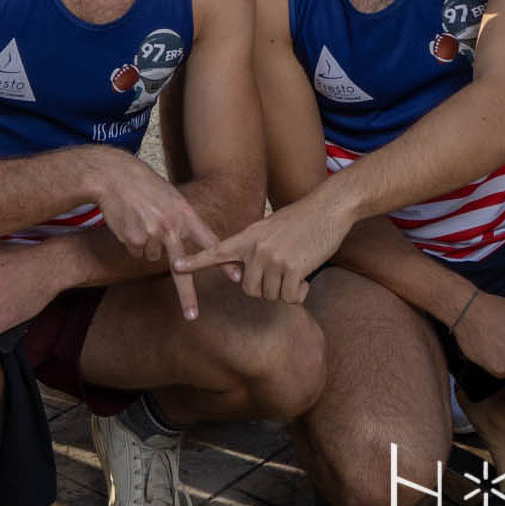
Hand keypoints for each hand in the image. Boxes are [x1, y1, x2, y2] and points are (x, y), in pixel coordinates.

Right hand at [87, 151, 217, 319]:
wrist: (114, 176)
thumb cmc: (144, 185)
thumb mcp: (171, 197)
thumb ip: (181, 221)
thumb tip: (180, 252)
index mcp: (185, 214)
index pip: (208, 242)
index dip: (222, 262)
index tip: (236, 277)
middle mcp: (171, 226)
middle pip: (181, 268)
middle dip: (187, 295)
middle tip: (192, 315)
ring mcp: (152, 234)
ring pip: (153, 256)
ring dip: (147, 244)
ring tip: (141, 219)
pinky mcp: (134, 239)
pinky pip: (136, 252)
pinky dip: (132, 242)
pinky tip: (129, 222)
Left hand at [174, 187, 355, 304]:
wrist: (328, 208)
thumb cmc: (302, 221)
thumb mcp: (270, 229)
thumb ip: (254, 248)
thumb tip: (247, 273)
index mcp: (247, 237)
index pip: (216, 252)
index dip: (195, 262)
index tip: (176, 267)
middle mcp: (255, 248)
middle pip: (248, 289)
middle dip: (266, 289)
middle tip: (282, 275)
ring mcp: (272, 258)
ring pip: (269, 295)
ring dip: (285, 291)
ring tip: (296, 271)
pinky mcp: (292, 268)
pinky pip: (289, 297)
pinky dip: (298, 294)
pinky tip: (305, 280)